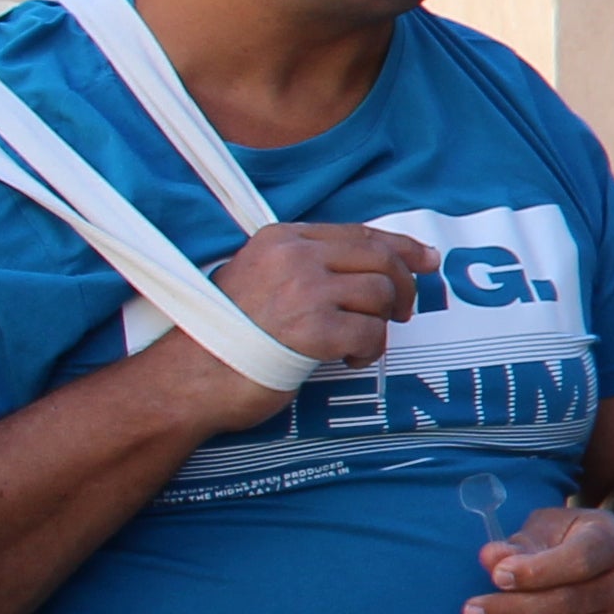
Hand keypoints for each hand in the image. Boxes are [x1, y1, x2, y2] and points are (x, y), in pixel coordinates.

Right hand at [158, 224, 440, 422]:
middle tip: (406, 312)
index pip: (359, 234)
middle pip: (380, 259)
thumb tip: (379, 264)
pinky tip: (347, 361)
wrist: (185, 380)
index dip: (401, 247)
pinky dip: (369, 351)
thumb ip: (308, 265)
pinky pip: (371, 334)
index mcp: (282, 239)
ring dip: (381, 324)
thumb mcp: (259, 278)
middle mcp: (293, 257)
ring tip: (358, 344)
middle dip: (405, 286)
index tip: (427, 259)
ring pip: (381, 295)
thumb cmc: (225, 336)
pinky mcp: (313, 330)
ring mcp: (303, 291)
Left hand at [467, 504, 613, 613]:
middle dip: (514, 610)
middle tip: (470, 612)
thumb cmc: (570, 543)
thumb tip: (490, 558)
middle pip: (570, 603)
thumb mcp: (551, 528)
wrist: (613, 571)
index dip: (538, 570)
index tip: (497, 576)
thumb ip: (522, 542)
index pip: (581, 560)